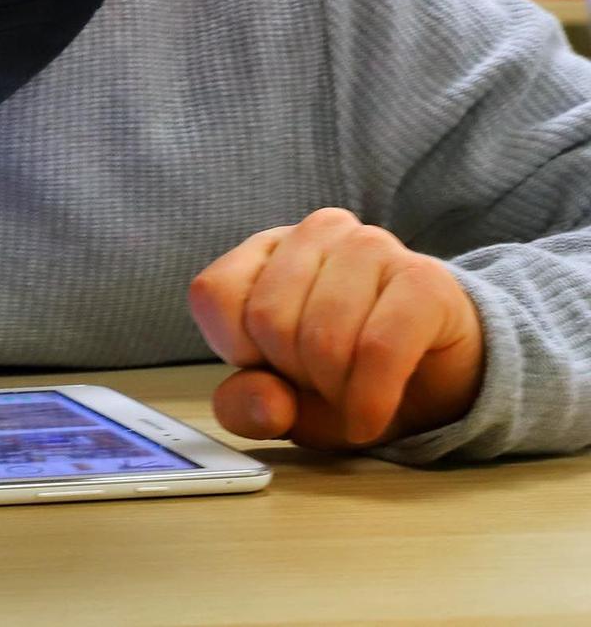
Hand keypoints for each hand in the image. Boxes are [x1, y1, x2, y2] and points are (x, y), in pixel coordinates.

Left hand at [188, 208, 483, 449]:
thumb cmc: (344, 376)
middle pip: (268, 319)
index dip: (237, 349)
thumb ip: (248, 405)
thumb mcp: (280, 401)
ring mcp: (372, 247)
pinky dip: (369, 400)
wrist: (436, 377)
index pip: (214, 293)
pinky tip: (369, 419)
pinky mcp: (424, 280)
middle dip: (292, 374)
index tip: (270, 367)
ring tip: (350, 390)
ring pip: (323, 336)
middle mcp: (316, 233)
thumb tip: (267, 405)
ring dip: (334, 390)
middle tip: (320, 383)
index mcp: (266, 249)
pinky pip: (379, 349)